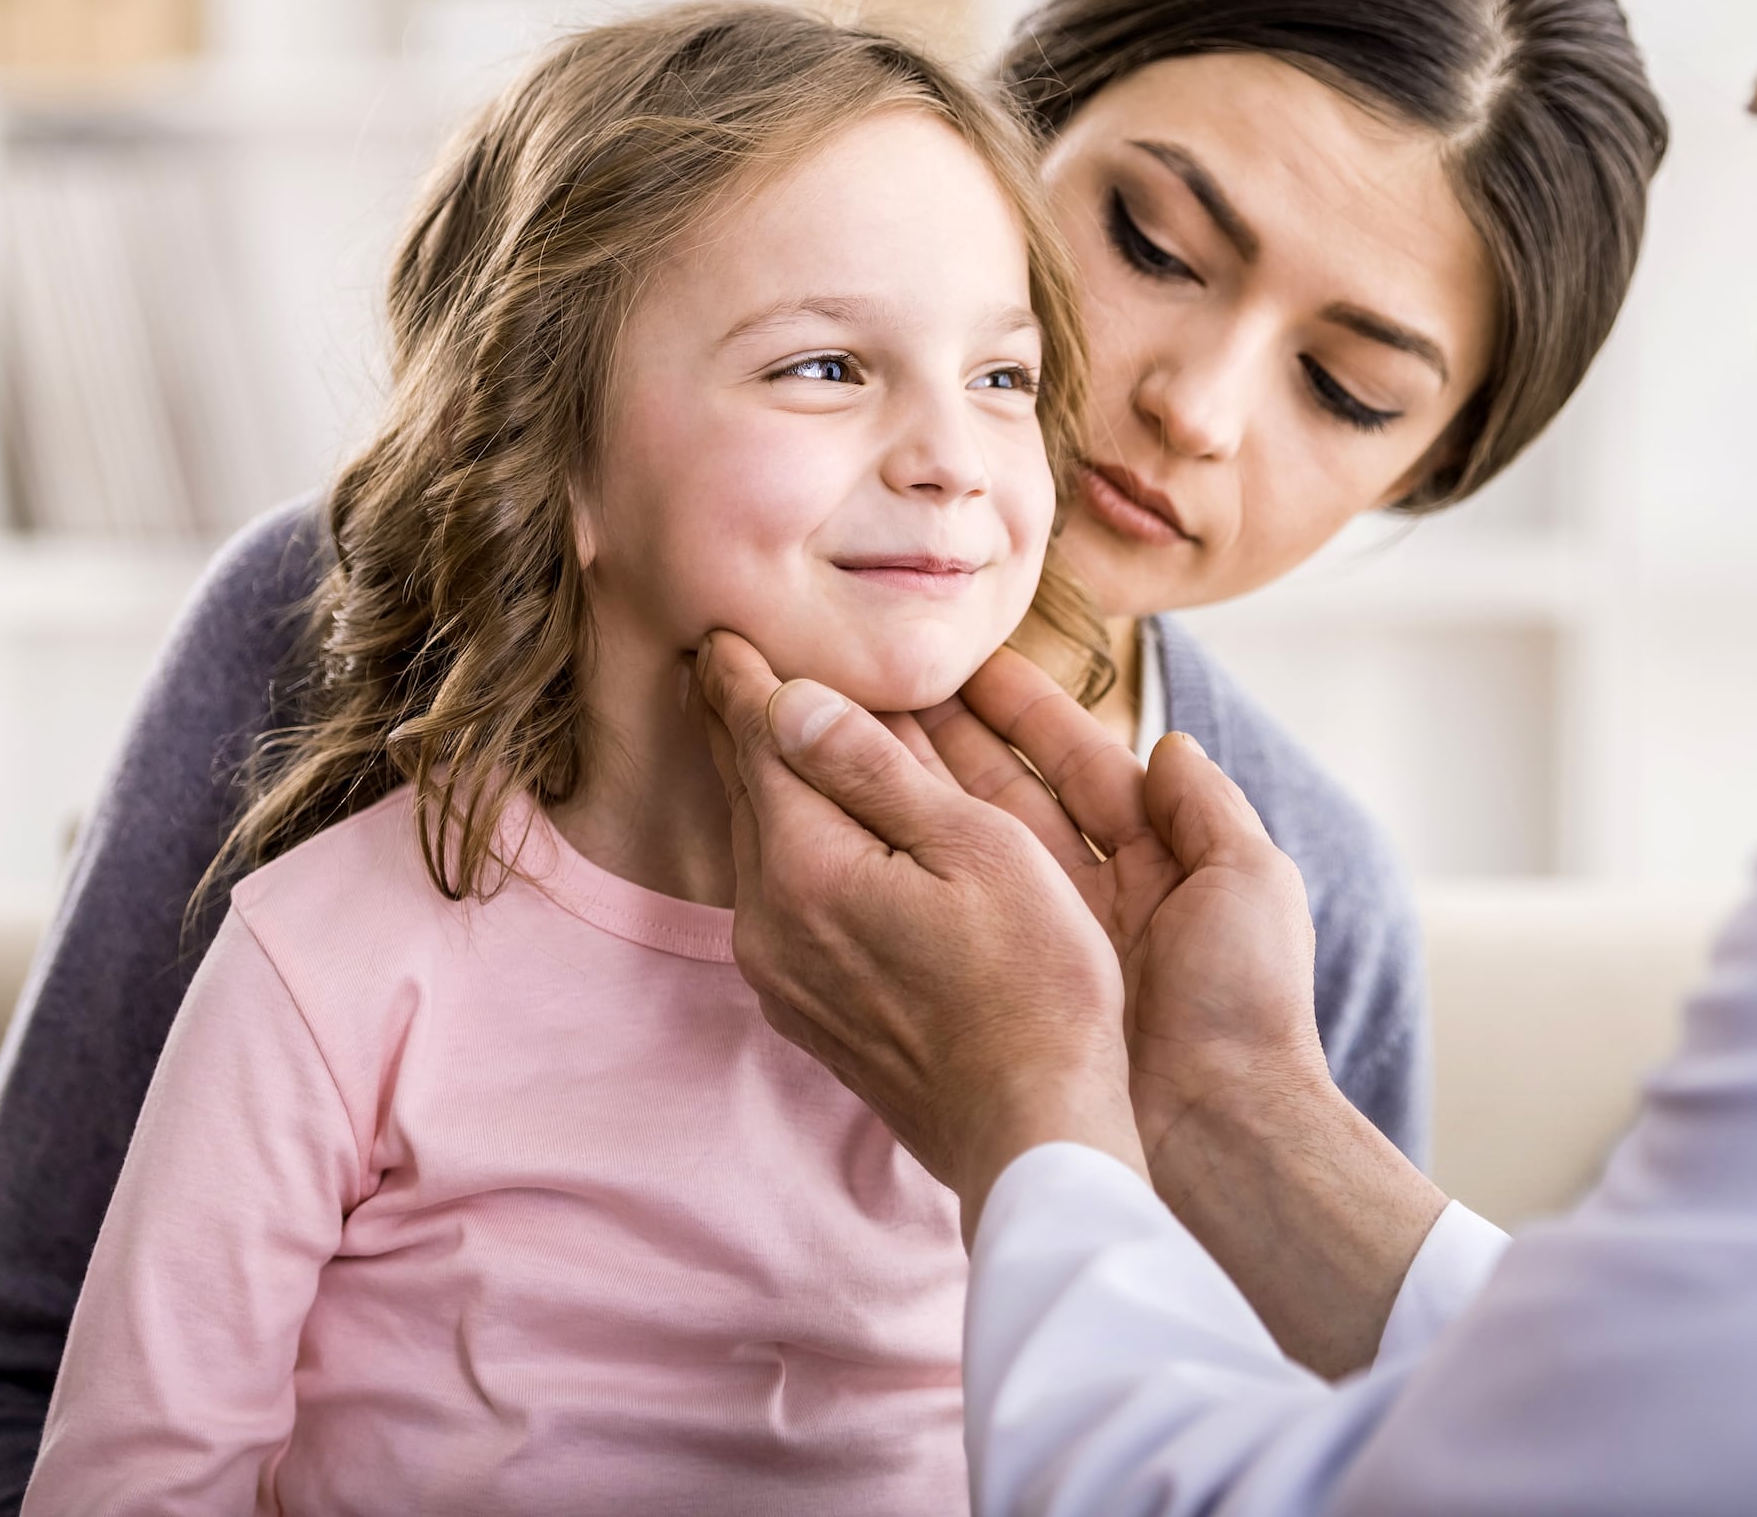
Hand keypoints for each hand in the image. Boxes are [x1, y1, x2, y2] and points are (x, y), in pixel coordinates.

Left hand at [695, 632, 1144, 1237]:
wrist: (1030, 1129)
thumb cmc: (1032, 982)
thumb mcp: (976, 847)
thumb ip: (874, 770)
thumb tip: (788, 698)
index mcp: (804, 865)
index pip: (756, 739)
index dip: (743, 674)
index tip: (724, 627)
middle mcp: (767, 920)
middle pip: (746, 790)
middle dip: (746, 720)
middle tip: (733, 658)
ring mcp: (780, 971)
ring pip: (763, 844)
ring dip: (777, 782)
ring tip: (784, 726)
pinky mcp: (807, 1006)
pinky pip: (785, 895)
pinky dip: (800, 842)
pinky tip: (831, 826)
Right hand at [926, 651, 1445, 1375]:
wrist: (1216, 1139)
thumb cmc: (1243, 1007)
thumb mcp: (1249, 885)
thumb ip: (1208, 810)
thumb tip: (1169, 745)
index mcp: (1159, 865)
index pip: (1080, 766)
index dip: (1026, 713)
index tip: (971, 663)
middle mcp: (1097, 900)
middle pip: (1012, 799)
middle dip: (954, 741)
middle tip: (887, 685)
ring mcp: (1047, 951)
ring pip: (972, 852)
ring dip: (920, 793)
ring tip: (856, 735)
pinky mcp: (1004, 999)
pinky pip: (952, 920)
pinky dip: (912, 874)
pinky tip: (859, 839)